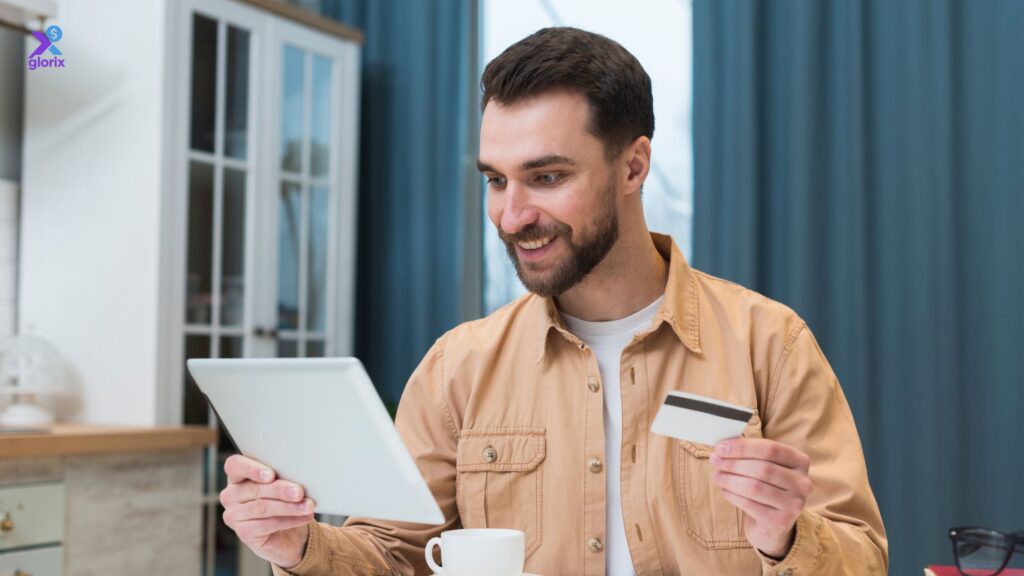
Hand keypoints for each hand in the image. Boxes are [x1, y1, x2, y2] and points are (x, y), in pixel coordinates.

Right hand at [222, 454, 315, 567]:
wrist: (289, 533)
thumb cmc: (285, 500)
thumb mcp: (284, 483)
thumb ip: (284, 476)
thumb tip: (300, 472)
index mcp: (238, 475)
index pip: (235, 465)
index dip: (251, 469)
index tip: (271, 475)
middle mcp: (231, 494)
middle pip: (254, 489)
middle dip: (280, 490)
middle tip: (299, 492)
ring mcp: (234, 515)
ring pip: (262, 507)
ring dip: (288, 507)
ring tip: (308, 506)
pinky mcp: (243, 532)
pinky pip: (267, 525)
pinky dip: (289, 520)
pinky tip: (304, 517)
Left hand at [709, 438, 812, 558]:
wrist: (774, 525)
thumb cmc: (766, 487)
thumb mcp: (765, 467)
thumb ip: (749, 454)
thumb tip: (722, 446)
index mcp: (800, 462)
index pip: (770, 448)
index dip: (742, 447)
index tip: (720, 448)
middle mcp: (803, 483)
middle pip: (762, 468)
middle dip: (733, 463)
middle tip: (715, 461)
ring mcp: (794, 504)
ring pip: (754, 487)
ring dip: (730, 479)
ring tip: (717, 476)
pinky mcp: (780, 521)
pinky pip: (749, 504)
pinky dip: (732, 495)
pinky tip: (725, 490)